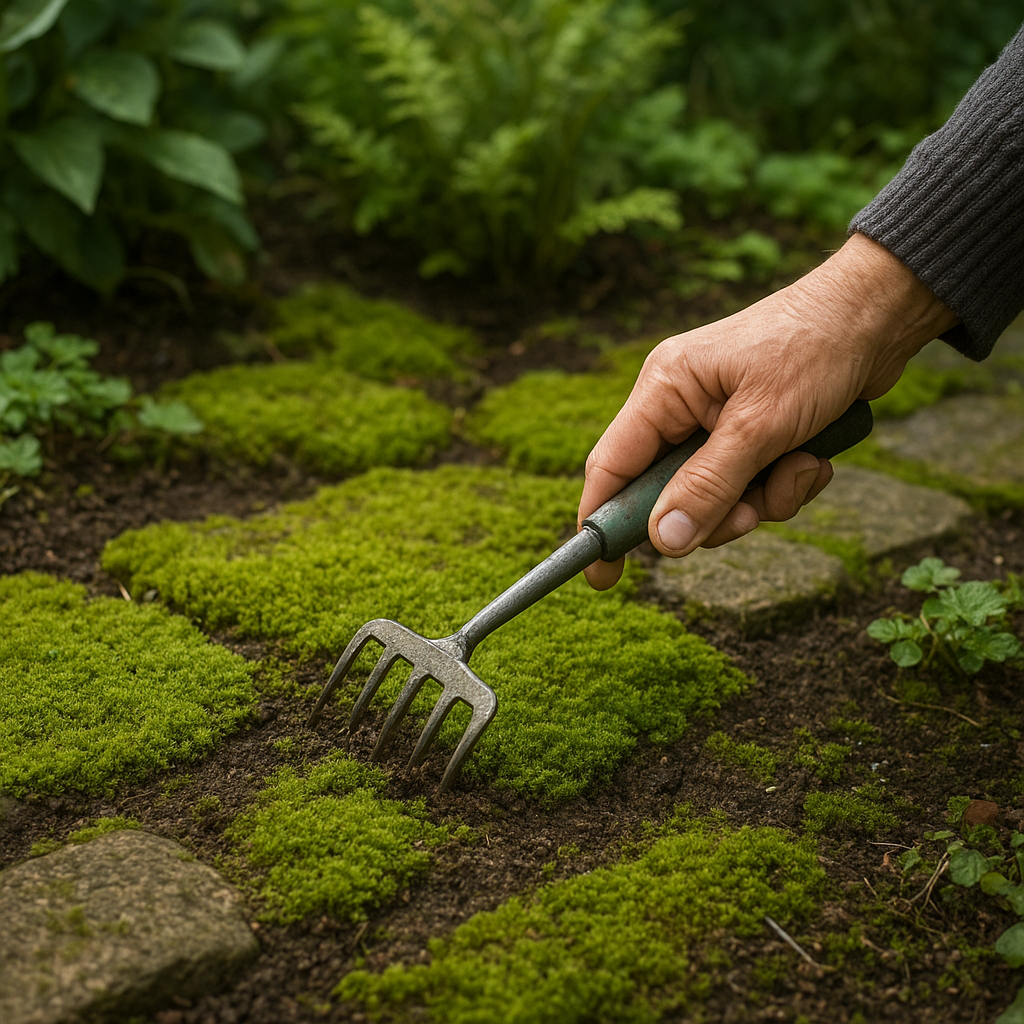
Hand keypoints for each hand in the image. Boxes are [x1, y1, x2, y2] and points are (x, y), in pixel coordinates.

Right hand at [577, 233, 958, 589]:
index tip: (600, 575)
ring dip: (761, 500)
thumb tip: (663, 542)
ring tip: (799, 467)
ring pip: (715, 498)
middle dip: (714, 513)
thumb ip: (707, 487)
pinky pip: (751, 486)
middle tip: (751, 513)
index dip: (600, 523)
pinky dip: (783, 484)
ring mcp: (717, 422)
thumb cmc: (816, 348)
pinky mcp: (753, 434)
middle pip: (666, 494)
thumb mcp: (760, 426)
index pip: (611, 467)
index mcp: (664, 389)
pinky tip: (815, 458)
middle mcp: (682, 407)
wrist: (882, 313)